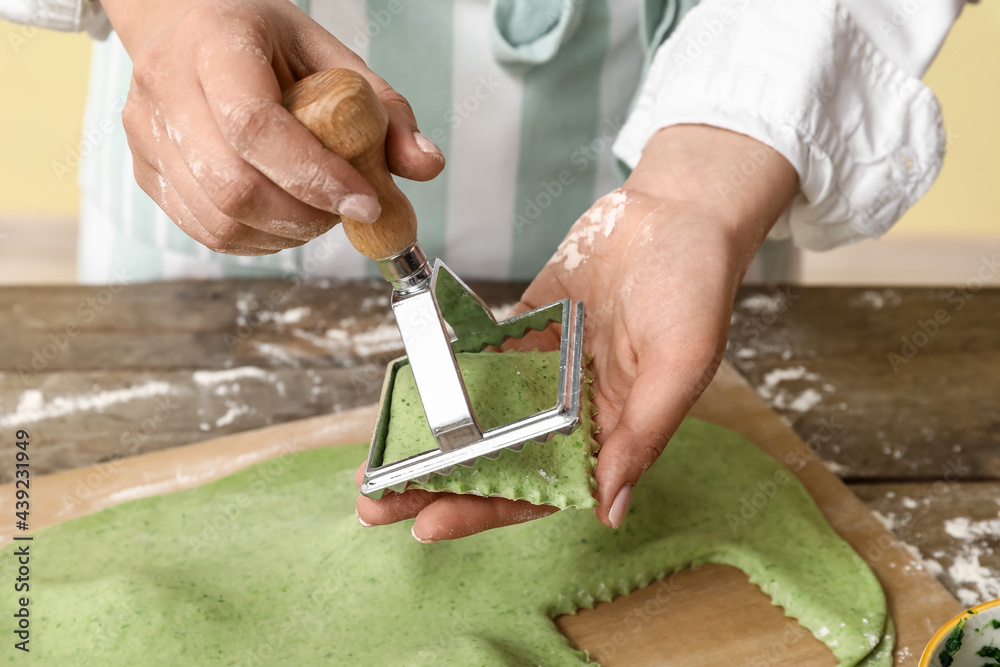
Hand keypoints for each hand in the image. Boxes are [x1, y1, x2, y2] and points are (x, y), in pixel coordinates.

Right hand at [103, 0, 444, 253]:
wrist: (184, 23)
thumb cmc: (260, 40)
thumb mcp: (329, 55)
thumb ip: (384, 110)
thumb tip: (427, 165)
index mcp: (216, 44)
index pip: (254, 125)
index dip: (314, 176)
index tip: (365, 201)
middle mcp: (167, 88)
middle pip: (232, 185)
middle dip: (304, 216)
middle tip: (343, 210)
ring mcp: (146, 134)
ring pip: (218, 220)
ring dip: (283, 233)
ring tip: (315, 210)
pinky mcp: (144, 171)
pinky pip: (205, 230)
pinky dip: (256, 239)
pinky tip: (282, 215)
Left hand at [356, 125, 797, 539]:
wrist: (679, 209)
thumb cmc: (696, 286)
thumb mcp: (680, 364)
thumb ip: (642, 435)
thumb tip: (609, 510)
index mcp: (610, 431)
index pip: (540, 487)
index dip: (485, 508)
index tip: (429, 522)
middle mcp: (572, 408)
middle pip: (497, 460)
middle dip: (438, 484)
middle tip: (375, 503)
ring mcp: (546, 367)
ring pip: (479, 414)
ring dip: (430, 436)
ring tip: (377, 455)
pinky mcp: (529, 325)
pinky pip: (480, 357)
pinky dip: (445, 375)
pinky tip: (406, 391)